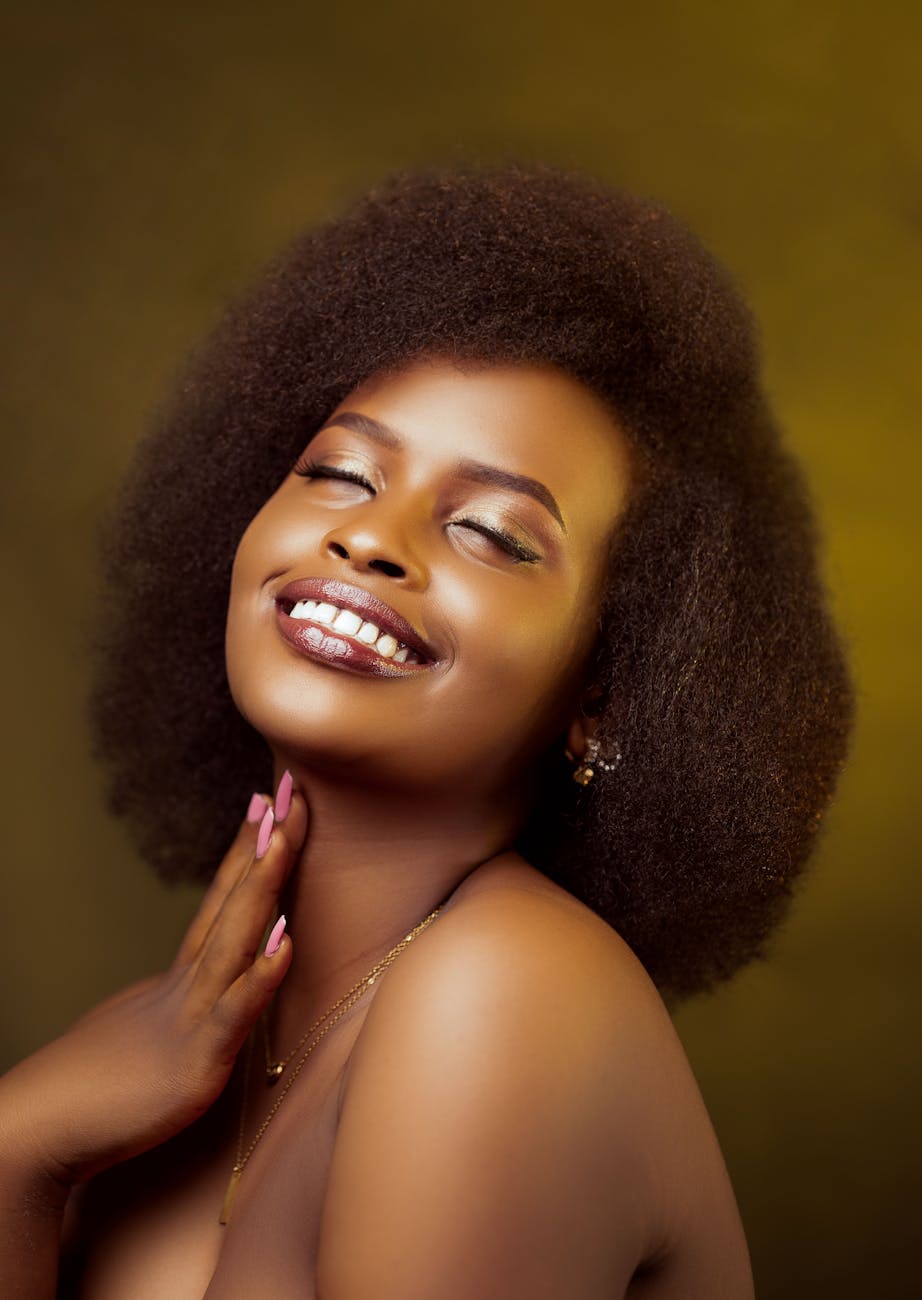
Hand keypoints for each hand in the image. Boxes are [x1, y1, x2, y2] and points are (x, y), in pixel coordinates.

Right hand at [0, 775, 306, 1187]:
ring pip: (234, 939)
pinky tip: (286, 941)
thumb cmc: (97, 1090)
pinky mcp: (196, 1062)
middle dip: (267, 846)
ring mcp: (192, 1018)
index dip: (248, 851)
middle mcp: (189, 985)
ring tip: (283, 834)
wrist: (40, 1130)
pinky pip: (234, 1012)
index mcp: (182, 979)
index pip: (222, 900)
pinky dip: (261, 975)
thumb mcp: (152, 1034)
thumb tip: (211, 993)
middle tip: (289, 789)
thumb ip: (182, 1007)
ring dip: (263, 885)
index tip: (268, 802)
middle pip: (235, 902)